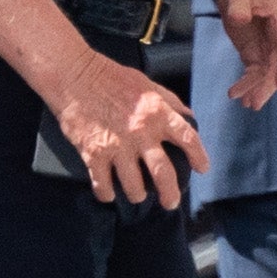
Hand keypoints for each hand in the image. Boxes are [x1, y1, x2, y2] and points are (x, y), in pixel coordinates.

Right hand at [50, 50, 207, 208]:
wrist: (74, 75)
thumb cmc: (111, 77)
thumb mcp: (148, 85)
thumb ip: (170, 103)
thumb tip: (188, 118)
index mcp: (158, 112)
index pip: (188, 139)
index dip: (199, 157)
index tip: (201, 169)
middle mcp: (141, 132)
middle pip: (163, 173)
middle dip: (170, 194)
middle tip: (171, 202)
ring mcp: (117, 146)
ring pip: (134, 186)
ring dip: (137, 194)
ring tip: (136, 194)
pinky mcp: (94, 153)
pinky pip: (103, 184)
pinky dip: (106, 193)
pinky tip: (108, 192)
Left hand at [213, 0, 276, 110]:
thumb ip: (239, 2)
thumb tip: (240, 17)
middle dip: (267, 84)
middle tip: (254, 102)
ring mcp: (267, 40)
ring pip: (267, 69)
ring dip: (256, 86)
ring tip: (243, 101)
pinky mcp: (254, 45)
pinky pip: (255, 68)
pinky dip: (247, 81)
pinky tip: (236, 93)